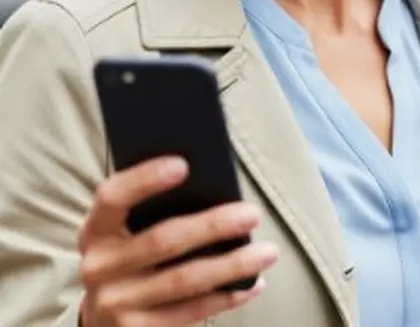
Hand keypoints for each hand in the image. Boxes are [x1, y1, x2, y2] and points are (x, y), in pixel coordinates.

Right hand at [79, 157, 278, 326]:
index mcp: (94, 229)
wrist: (98, 319)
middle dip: (212, 226)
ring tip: (267, 251)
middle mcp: (99, 267)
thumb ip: (150, 206)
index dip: (145, 179)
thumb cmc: (127, 253)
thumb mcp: (123, 228)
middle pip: (162, 240)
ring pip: (183, 280)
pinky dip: (225, 296)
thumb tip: (209, 181)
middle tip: (252, 213)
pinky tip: (252, 283)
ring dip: (231, 265)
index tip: (184, 164)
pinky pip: (189, 312)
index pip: (113, 196)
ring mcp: (116, 304)